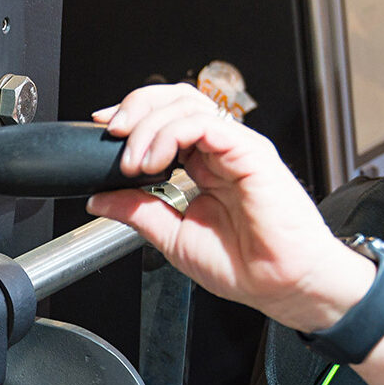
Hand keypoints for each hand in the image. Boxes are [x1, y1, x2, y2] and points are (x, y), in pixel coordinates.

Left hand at [87, 85, 371, 332]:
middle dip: (136, 109)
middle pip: (175, 99)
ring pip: (187, 103)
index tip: (104, 134)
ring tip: (133, 163)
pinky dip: (170, 135)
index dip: (133, 118)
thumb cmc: (247, 266)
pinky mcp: (251, 152)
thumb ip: (138, 212)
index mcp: (206, 166)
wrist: (282, 285)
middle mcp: (222, 150)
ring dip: (148, 126)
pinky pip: (205, 124)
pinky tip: (155, 162)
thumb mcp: (173, 238)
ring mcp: (237, 148)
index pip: (167, 119)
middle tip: (112, 136)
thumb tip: (100, 199)